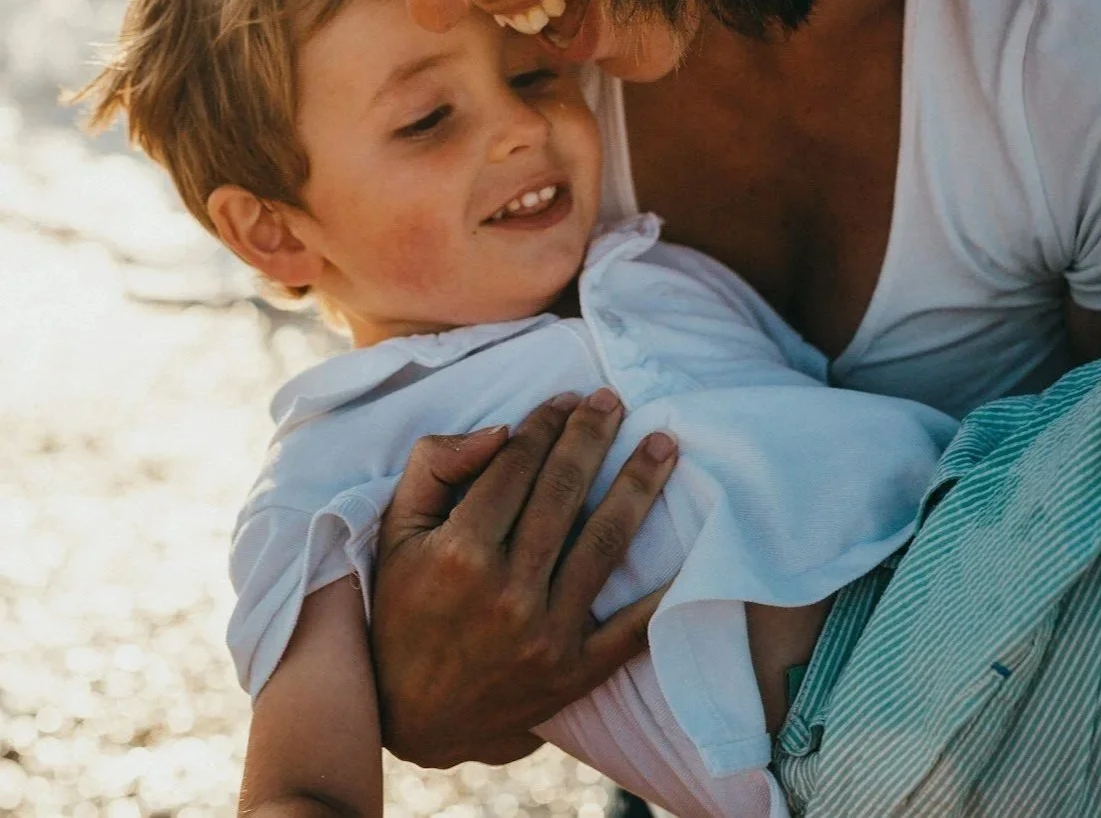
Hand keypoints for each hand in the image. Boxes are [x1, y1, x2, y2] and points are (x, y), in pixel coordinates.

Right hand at [370, 390, 677, 768]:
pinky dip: (662, 593)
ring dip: (638, 486)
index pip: (516, 467)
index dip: (544, 425)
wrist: (409, 718)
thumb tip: (500, 429)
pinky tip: (689, 550)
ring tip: (663, 445)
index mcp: (460, 553)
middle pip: (564, 493)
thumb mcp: (396, 533)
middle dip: (592, 437)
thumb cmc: (402, 611)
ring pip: (605, 543)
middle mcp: (506, 592)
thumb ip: (435, 468)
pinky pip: (630, 629)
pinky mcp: (573, 674)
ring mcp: (545, 635)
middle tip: (615, 401)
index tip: (566, 399)